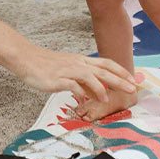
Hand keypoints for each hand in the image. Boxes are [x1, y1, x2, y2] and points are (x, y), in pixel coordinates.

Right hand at [17, 49, 136, 102]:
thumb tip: (98, 94)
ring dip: (100, 88)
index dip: (120, 71)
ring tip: (106, 99)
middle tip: (132, 89)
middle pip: (103, 70)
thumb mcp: (69, 71)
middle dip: (119, 80)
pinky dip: (79, 92)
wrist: (27, 58)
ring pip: (90, 76)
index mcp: (82, 60)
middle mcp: (78, 63)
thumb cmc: (47, 65)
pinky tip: (82, 100)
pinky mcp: (57, 78)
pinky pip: (72, 85)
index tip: (132, 79)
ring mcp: (68, 70)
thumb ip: (84, 82)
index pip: (106, 63)